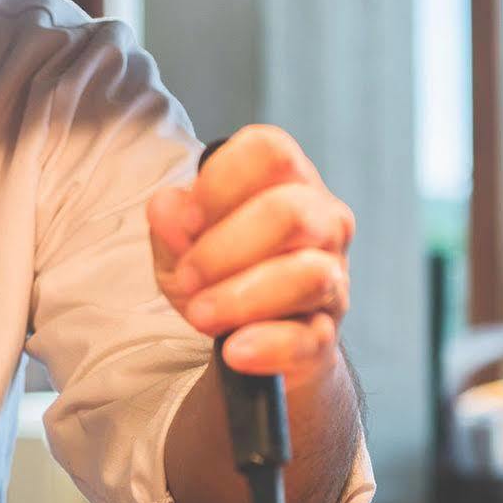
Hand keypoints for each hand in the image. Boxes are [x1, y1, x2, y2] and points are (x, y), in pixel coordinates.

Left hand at [148, 124, 352, 387]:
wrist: (251, 341)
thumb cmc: (221, 275)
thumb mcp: (181, 244)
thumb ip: (171, 222)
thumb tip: (169, 209)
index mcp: (289, 183)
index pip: (270, 152)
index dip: (220, 183)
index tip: (187, 221)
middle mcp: (323, 224)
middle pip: (290, 213)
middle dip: (223, 248)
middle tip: (187, 278)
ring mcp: (332, 282)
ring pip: (308, 275)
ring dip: (242, 297)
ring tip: (199, 316)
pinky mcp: (326, 338)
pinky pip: (308, 339)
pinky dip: (267, 345)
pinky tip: (235, 350)